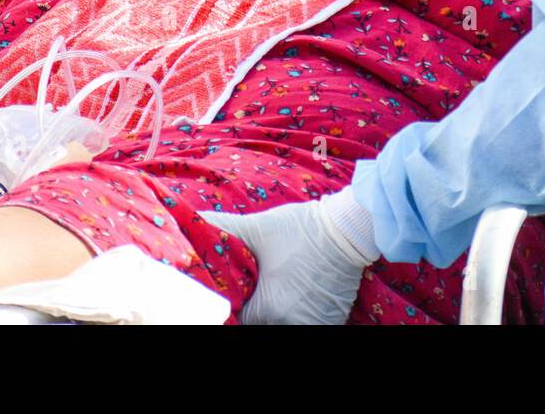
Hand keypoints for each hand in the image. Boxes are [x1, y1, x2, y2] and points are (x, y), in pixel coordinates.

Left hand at [202, 199, 370, 323]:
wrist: (349, 229)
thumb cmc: (302, 229)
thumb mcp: (258, 228)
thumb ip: (224, 227)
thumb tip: (195, 218)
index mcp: (267, 307)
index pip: (240, 321)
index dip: (235, 308)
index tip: (238, 295)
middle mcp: (289, 322)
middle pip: (260, 325)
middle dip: (255, 311)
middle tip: (257, 292)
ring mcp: (313, 325)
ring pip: (281, 326)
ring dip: (275, 315)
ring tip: (277, 294)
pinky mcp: (332, 322)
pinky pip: (305, 325)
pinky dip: (297, 317)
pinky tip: (295, 299)